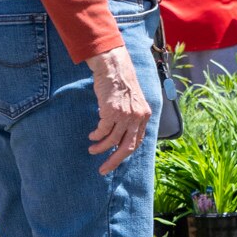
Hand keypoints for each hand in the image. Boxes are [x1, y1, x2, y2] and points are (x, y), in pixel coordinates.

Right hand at [84, 46, 153, 174]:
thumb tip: (121, 136)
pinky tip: (92, 136)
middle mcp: (137, 117)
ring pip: (112, 141)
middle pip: (127, 147)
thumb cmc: (120, 83)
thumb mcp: (132, 101)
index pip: (137, 142)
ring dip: (101, 148)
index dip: (125, 153)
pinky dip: (97, 136)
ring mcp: (125, 115)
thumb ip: (131, 117)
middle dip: (114, 160)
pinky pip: (103, 130)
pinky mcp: (112, 111)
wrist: (114, 67)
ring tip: (92, 150)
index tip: (115, 161)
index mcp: (144, 116)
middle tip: (104, 169)